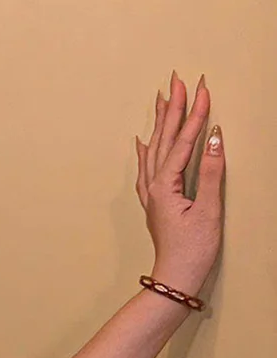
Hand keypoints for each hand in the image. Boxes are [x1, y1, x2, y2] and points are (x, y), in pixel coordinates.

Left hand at [134, 70, 224, 293]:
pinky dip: (146, 150)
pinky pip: (147, 167)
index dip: (195, 113)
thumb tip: (213, 137)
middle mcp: (153, 186)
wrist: (176, 278)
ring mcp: (151, 194)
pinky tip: (143, 141)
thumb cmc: (194, 249)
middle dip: (173, 108)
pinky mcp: (154, 203)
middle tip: (179, 79)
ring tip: (162, 98)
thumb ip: (211, 171)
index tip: (203, 87)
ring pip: (154, 149)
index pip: (183, 140)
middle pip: (164, 138)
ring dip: (160, 123)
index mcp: (165, 184)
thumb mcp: (209, 210)